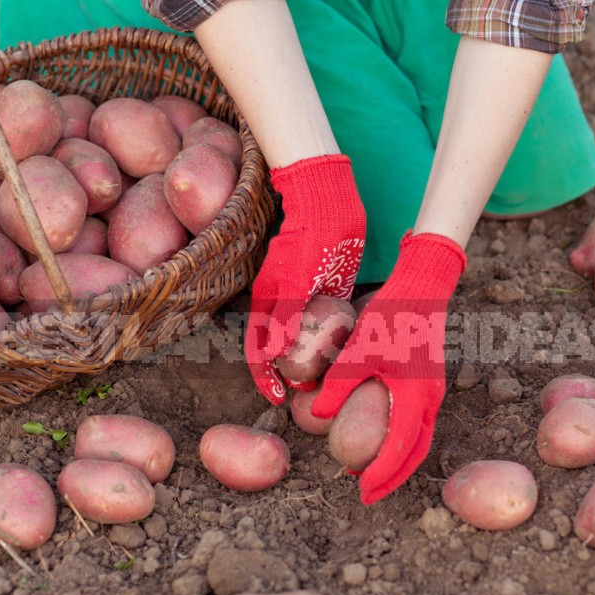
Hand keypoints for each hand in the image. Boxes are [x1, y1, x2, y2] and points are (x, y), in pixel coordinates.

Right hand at [245, 154, 364, 403]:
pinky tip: (337, 347)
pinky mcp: (316, 284)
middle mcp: (278, 299)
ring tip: (322, 378)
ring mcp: (296, 291)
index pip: (258, 348)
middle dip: (286, 373)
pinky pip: (313, 320)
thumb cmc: (315, 231)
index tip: (279, 399)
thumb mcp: (302, 275)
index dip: (265, 377)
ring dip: (305, 358)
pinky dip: (320, 339)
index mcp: (269, 297)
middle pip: (275, 346)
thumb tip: (279, 352)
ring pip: (295, 334)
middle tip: (306, 393)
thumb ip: (289, 312)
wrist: (329, 195)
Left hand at [312, 231, 465, 503]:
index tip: (362, 492)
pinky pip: (421, 423)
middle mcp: (431, 399)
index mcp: (415, 394)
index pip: (400, 447)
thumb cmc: (389, 317)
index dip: (382, 474)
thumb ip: (338, 385)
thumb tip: (318, 416)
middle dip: (393, 477)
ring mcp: (434, 391)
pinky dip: (405, 441)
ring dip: (400, 461)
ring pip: (422, 440)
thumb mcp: (358, 351)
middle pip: (417, 452)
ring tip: (372, 474)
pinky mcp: (431, 382)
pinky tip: (384, 440)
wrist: (422, 288)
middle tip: (368, 495)